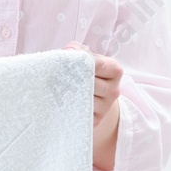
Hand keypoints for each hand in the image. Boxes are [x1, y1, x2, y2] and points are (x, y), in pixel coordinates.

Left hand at [64, 41, 122, 170]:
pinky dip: (69, 107)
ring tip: (57, 88)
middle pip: (89, 83)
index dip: (78, 62)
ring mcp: (106, 106)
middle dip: (70, 79)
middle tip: (55, 76)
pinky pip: (81, 113)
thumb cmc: (85, 71)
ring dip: (68, 94)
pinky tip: (62, 102)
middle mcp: (114, 90)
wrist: (92, 95)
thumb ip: (76, 50)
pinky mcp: (96, 119)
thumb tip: (68, 53)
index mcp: (114, 70)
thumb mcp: (83, 56)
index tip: (64, 61)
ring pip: (83, 99)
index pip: (96, 64)